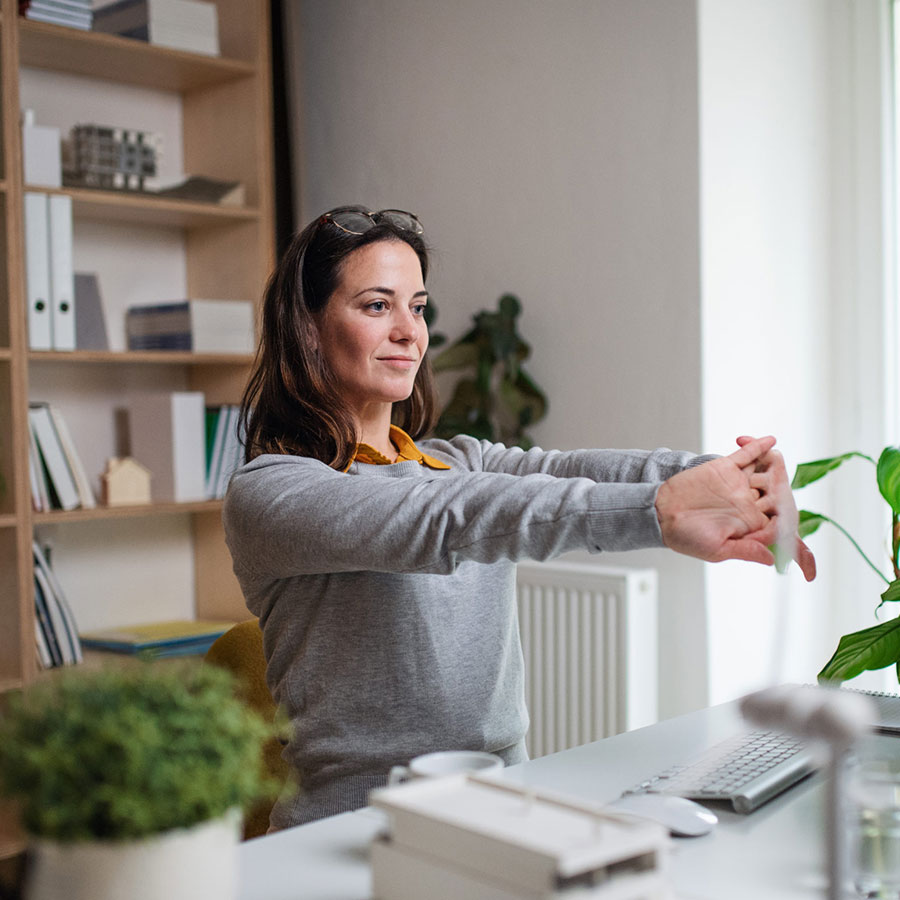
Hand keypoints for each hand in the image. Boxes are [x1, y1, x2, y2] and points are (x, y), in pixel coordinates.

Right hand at [655, 435, 815, 579]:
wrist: (660, 514)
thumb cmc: (686, 537)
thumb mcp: (717, 550)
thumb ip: (745, 551)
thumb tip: (771, 559)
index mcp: (748, 525)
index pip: (776, 520)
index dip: (788, 519)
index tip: (794, 519)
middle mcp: (746, 503)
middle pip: (775, 494)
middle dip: (785, 489)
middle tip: (789, 486)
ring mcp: (737, 485)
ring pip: (764, 471)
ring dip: (775, 466)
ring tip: (781, 460)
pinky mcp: (724, 469)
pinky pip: (746, 456)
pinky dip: (758, 447)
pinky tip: (770, 440)